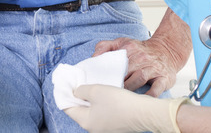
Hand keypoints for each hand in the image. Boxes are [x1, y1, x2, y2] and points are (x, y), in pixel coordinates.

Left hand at [63, 84, 186, 132]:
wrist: (146, 112)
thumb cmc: (120, 102)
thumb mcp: (96, 91)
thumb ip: (81, 91)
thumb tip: (75, 92)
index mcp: (86, 122)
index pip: (68, 108)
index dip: (65, 94)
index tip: (65, 83)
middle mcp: (94, 128)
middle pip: (79, 110)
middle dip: (78, 96)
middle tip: (78, 82)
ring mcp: (105, 129)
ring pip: (92, 110)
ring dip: (90, 99)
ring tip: (91, 85)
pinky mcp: (116, 125)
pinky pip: (103, 112)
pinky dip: (100, 103)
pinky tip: (104, 93)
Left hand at [94, 14, 188, 96]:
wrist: (167, 50)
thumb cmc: (141, 50)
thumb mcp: (122, 42)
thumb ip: (105, 46)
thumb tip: (93, 57)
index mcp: (129, 49)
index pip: (114, 61)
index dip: (106, 72)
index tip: (99, 81)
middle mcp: (141, 58)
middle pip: (126, 71)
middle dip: (116, 82)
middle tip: (107, 93)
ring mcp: (153, 68)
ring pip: (139, 78)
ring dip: (129, 89)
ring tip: (119, 98)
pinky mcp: (164, 78)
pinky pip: (156, 89)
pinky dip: (148, 96)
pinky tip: (140, 102)